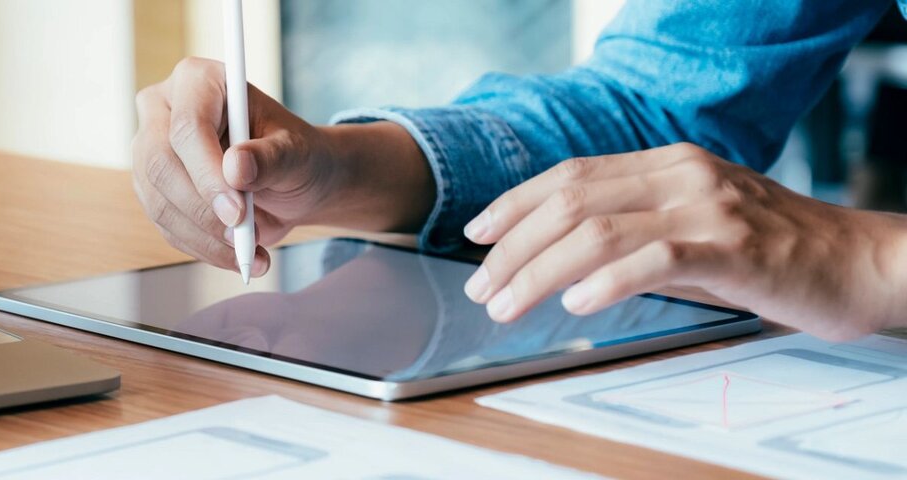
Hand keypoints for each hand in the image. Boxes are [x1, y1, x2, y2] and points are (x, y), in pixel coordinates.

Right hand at [132, 58, 430, 275]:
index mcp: (199, 80)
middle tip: (243, 239)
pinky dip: (200, 246)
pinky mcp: (150, 186)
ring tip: (251, 251)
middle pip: (160, 163)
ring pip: (159, 201)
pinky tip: (234, 253)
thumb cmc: (295, 155)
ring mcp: (149, 148)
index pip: (187, 127)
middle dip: (202, 210)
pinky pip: (165, 224)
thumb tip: (236, 168)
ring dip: (204, 236)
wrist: (290, 180)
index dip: (207, 173)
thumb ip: (272, 157)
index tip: (238, 213)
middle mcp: (163, 108)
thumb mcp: (298, 153)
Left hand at [462, 143, 906, 340]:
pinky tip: (574, 302)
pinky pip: (654, 257)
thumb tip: (564, 263)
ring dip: (540, 270)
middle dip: (513, 246)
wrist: (864, 264)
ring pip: (598, 230)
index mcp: (670, 164)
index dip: (515, 203)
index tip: (475, 234)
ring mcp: (708, 206)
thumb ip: (638, 234)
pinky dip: (605, 281)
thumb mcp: (697, 229)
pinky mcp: (733, 246)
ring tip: (508, 302)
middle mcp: (683, 175)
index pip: (571, 174)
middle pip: (571, 201)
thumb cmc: (778, 253)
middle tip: (482, 285)